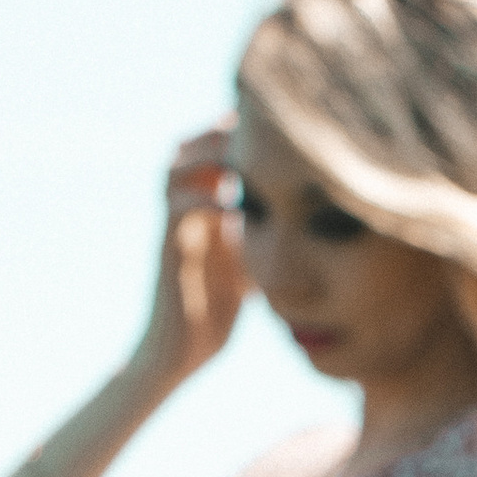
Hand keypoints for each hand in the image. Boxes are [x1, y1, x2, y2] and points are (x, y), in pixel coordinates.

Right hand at [132, 119, 247, 391]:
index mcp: (205, 209)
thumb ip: (266, 238)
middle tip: (252, 128)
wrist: (181, 351)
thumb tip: (307, 223)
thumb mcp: (251, 264)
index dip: (235, 135)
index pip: (213, 155)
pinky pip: (177, 210)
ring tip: (238, 155)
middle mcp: (186, 211)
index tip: (273, 126)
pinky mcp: (169, 250)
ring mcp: (175, 228)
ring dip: (204, 155)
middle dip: (219, 134)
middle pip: (191, 148)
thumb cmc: (217, 311)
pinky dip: (202, 200)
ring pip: (175, 169)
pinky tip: (231, 205)